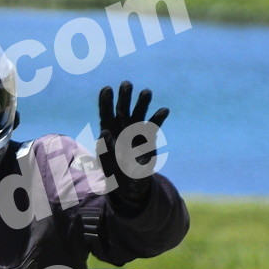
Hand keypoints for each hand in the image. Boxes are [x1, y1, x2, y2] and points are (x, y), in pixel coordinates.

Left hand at [97, 81, 168, 212]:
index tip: (107, 89)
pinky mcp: (148, 137)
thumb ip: (105, 148)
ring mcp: (135, 131)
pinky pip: (153, 125)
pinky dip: (158, 118)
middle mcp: (121, 128)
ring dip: (142, 102)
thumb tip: (105, 130)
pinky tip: (164, 110)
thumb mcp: (108, 165)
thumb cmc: (114, 174)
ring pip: (138, 113)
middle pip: (122, 109)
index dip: (105, 102)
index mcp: (108, 133)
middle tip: (127, 84)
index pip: (105, 114)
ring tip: (146, 92)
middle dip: (124, 97)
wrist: (131, 184)